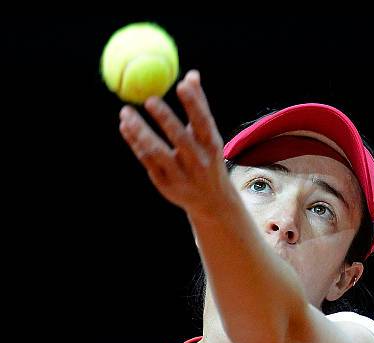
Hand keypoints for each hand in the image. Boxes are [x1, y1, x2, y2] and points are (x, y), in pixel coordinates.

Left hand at [119, 69, 236, 219]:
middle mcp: (198, 163)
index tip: (181, 84)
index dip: (194, 104)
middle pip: (180, 139)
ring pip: (158, 152)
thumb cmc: (207, 159)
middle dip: (165, 118)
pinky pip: (147, 161)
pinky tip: (125, 127)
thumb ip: (199, 106)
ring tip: (125, 112)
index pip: (204, 123)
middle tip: (149, 98)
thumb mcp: (209, 137)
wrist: (211, 201)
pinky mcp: (165, 185)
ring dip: (140, 132)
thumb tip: (191, 75)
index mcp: (212, 147)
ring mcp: (181, 176)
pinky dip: (135, 144)